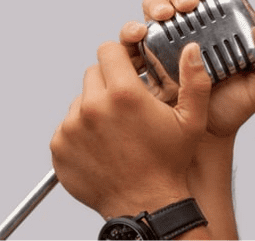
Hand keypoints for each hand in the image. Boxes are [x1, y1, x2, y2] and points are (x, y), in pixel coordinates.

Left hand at [50, 41, 210, 218]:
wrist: (145, 203)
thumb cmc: (169, 162)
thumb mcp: (192, 120)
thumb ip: (195, 80)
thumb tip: (192, 49)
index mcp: (124, 94)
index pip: (109, 50)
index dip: (122, 55)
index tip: (130, 67)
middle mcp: (93, 107)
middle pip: (93, 72)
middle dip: (110, 80)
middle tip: (127, 101)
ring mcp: (72, 128)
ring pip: (80, 99)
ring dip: (96, 105)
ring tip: (117, 126)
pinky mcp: (59, 146)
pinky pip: (68, 125)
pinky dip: (82, 129)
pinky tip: (104, 142)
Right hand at [120, 0, 254, 136]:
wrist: (203, 138)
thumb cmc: (234, 108)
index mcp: (219, 23)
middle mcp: (190, 26)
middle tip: (186, 5)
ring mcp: (165, 39)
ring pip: (153, 6)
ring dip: (156, 2)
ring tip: (163, 15)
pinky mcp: (143, 56)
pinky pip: (131, 37)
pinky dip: (131, 29)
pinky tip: (138, 34)